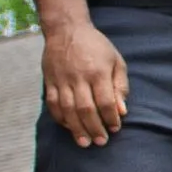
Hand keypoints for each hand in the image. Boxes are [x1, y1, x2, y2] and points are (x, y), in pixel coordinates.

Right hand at [43, 18, 130, 146]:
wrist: (66, 29)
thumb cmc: (96, 46)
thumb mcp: (116, 60)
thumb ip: (120, 86)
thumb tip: (122, 111)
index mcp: (98, 72)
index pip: (105, 102)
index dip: (111, 118)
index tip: (115, 128)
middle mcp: (78, 77)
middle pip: (86, 109)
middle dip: (94, 129)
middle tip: (101, 142)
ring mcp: (61, 79)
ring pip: (68, 110)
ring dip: (77, 129)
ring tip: (85, 142)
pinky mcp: (49, 81)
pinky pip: (52, 104)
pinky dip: (60, 119)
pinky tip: (69, 127)